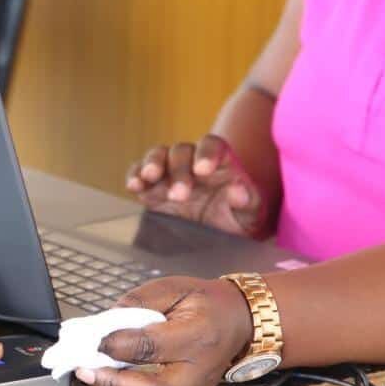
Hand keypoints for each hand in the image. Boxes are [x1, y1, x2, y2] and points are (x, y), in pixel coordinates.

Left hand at [75, 277, 252, 385]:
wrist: (237, 320)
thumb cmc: (202, 302)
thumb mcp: (172, 287)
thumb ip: (138, 301)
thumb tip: (104, 321)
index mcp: (197, 335)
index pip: (151, 347)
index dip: (118, 345)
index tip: (95, 339)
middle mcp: (199, 369)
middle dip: (114, 383)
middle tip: (86, 369)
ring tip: (97, 377)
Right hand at [126, 135, 267, 237]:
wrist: (216, 240)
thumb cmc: (237, 222)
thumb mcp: (251, 216)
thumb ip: (247, 202)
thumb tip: (238, 189)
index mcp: (220, 163)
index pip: (212, 145)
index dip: (207, 153)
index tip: (203, 170)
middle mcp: (192, 162)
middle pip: (181, 151)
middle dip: (179, 171)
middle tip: (180, 195)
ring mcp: (169, 173)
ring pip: (158, 155)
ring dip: (152, 164)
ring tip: (149, 178)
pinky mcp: (150, 187)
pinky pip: (138, 173)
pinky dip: (134, 176)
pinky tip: (134, 186)